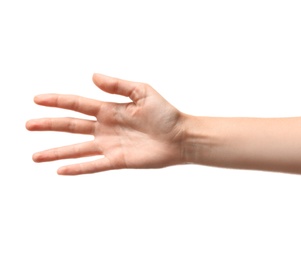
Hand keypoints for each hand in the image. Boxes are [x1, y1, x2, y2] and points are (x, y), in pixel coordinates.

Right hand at [26, 74, 185, 174]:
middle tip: (28, 125)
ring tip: (35, 156)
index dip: (58, 101)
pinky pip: (93, 165)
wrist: (181, 137)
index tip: (37, 99)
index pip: (78, 104)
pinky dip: (77, 168)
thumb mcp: (143, 92)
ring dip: (56, 152)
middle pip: (71, 126)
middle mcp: (106, 127)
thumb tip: (92, 76)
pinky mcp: (118, 160)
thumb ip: (118, 85)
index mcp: (110, 109)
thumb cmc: (166, 113)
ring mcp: (110, 145)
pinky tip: (60, 170)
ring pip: (77, 149)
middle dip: (49, 125)